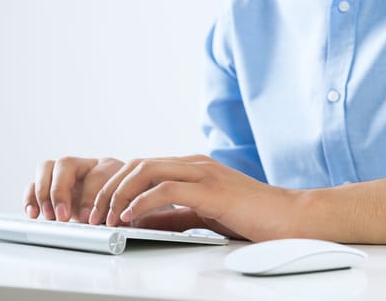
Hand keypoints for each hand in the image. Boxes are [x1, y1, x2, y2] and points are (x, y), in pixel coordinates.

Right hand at [23, 157, 123, 222]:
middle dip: (61, 191)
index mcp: (109, 166)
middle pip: (66, 164)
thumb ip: (122, 212)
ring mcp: (67, 173)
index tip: (89, 219)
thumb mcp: (130, 208)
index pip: (96, 175)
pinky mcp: (52, 185)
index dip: (91, 197)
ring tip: (48, 217)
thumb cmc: (128, 205)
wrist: (122, 206)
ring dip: (43, 193)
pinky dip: (30, 198)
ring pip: (46, 168)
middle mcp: (85, 165)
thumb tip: (115, 224)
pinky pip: (34, 184)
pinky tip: (34, 214)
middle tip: (63, 216)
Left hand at [89, 154, 288, 240]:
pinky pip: (168, 189)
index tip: (100, 209)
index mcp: (191, 168)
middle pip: (138, 165)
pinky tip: (131, 216)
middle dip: (110, 189)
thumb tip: (137, 221)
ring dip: (120, 194)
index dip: (116, 186)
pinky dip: (143, 201)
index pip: (143, 167)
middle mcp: (194, 164)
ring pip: (148, 171)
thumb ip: (171, 216)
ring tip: (108, 218)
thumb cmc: (250, 215)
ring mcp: (204, 173)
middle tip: (95, 214)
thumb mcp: (201, 215)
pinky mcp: (212, 190)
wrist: (289, 217)